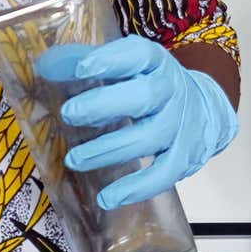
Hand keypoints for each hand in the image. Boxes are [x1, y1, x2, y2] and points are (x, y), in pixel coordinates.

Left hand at [49, 36, 238, 209]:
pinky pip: (163, 175)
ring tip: (74, 159)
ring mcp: (179, 125)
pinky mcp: (184, 157)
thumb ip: (86, 62)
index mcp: (155, 62)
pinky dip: (136, 188)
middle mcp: (171, 90)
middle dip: (105, 105)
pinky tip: (108, 197)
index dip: (111, 60)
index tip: (82, 68)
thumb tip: (46, 65)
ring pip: (149, 137)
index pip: (138, 54)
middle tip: (69, 113)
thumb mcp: (127, 65)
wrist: (205, 108)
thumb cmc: (151, 83)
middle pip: (144, 96)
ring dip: (109, 150)